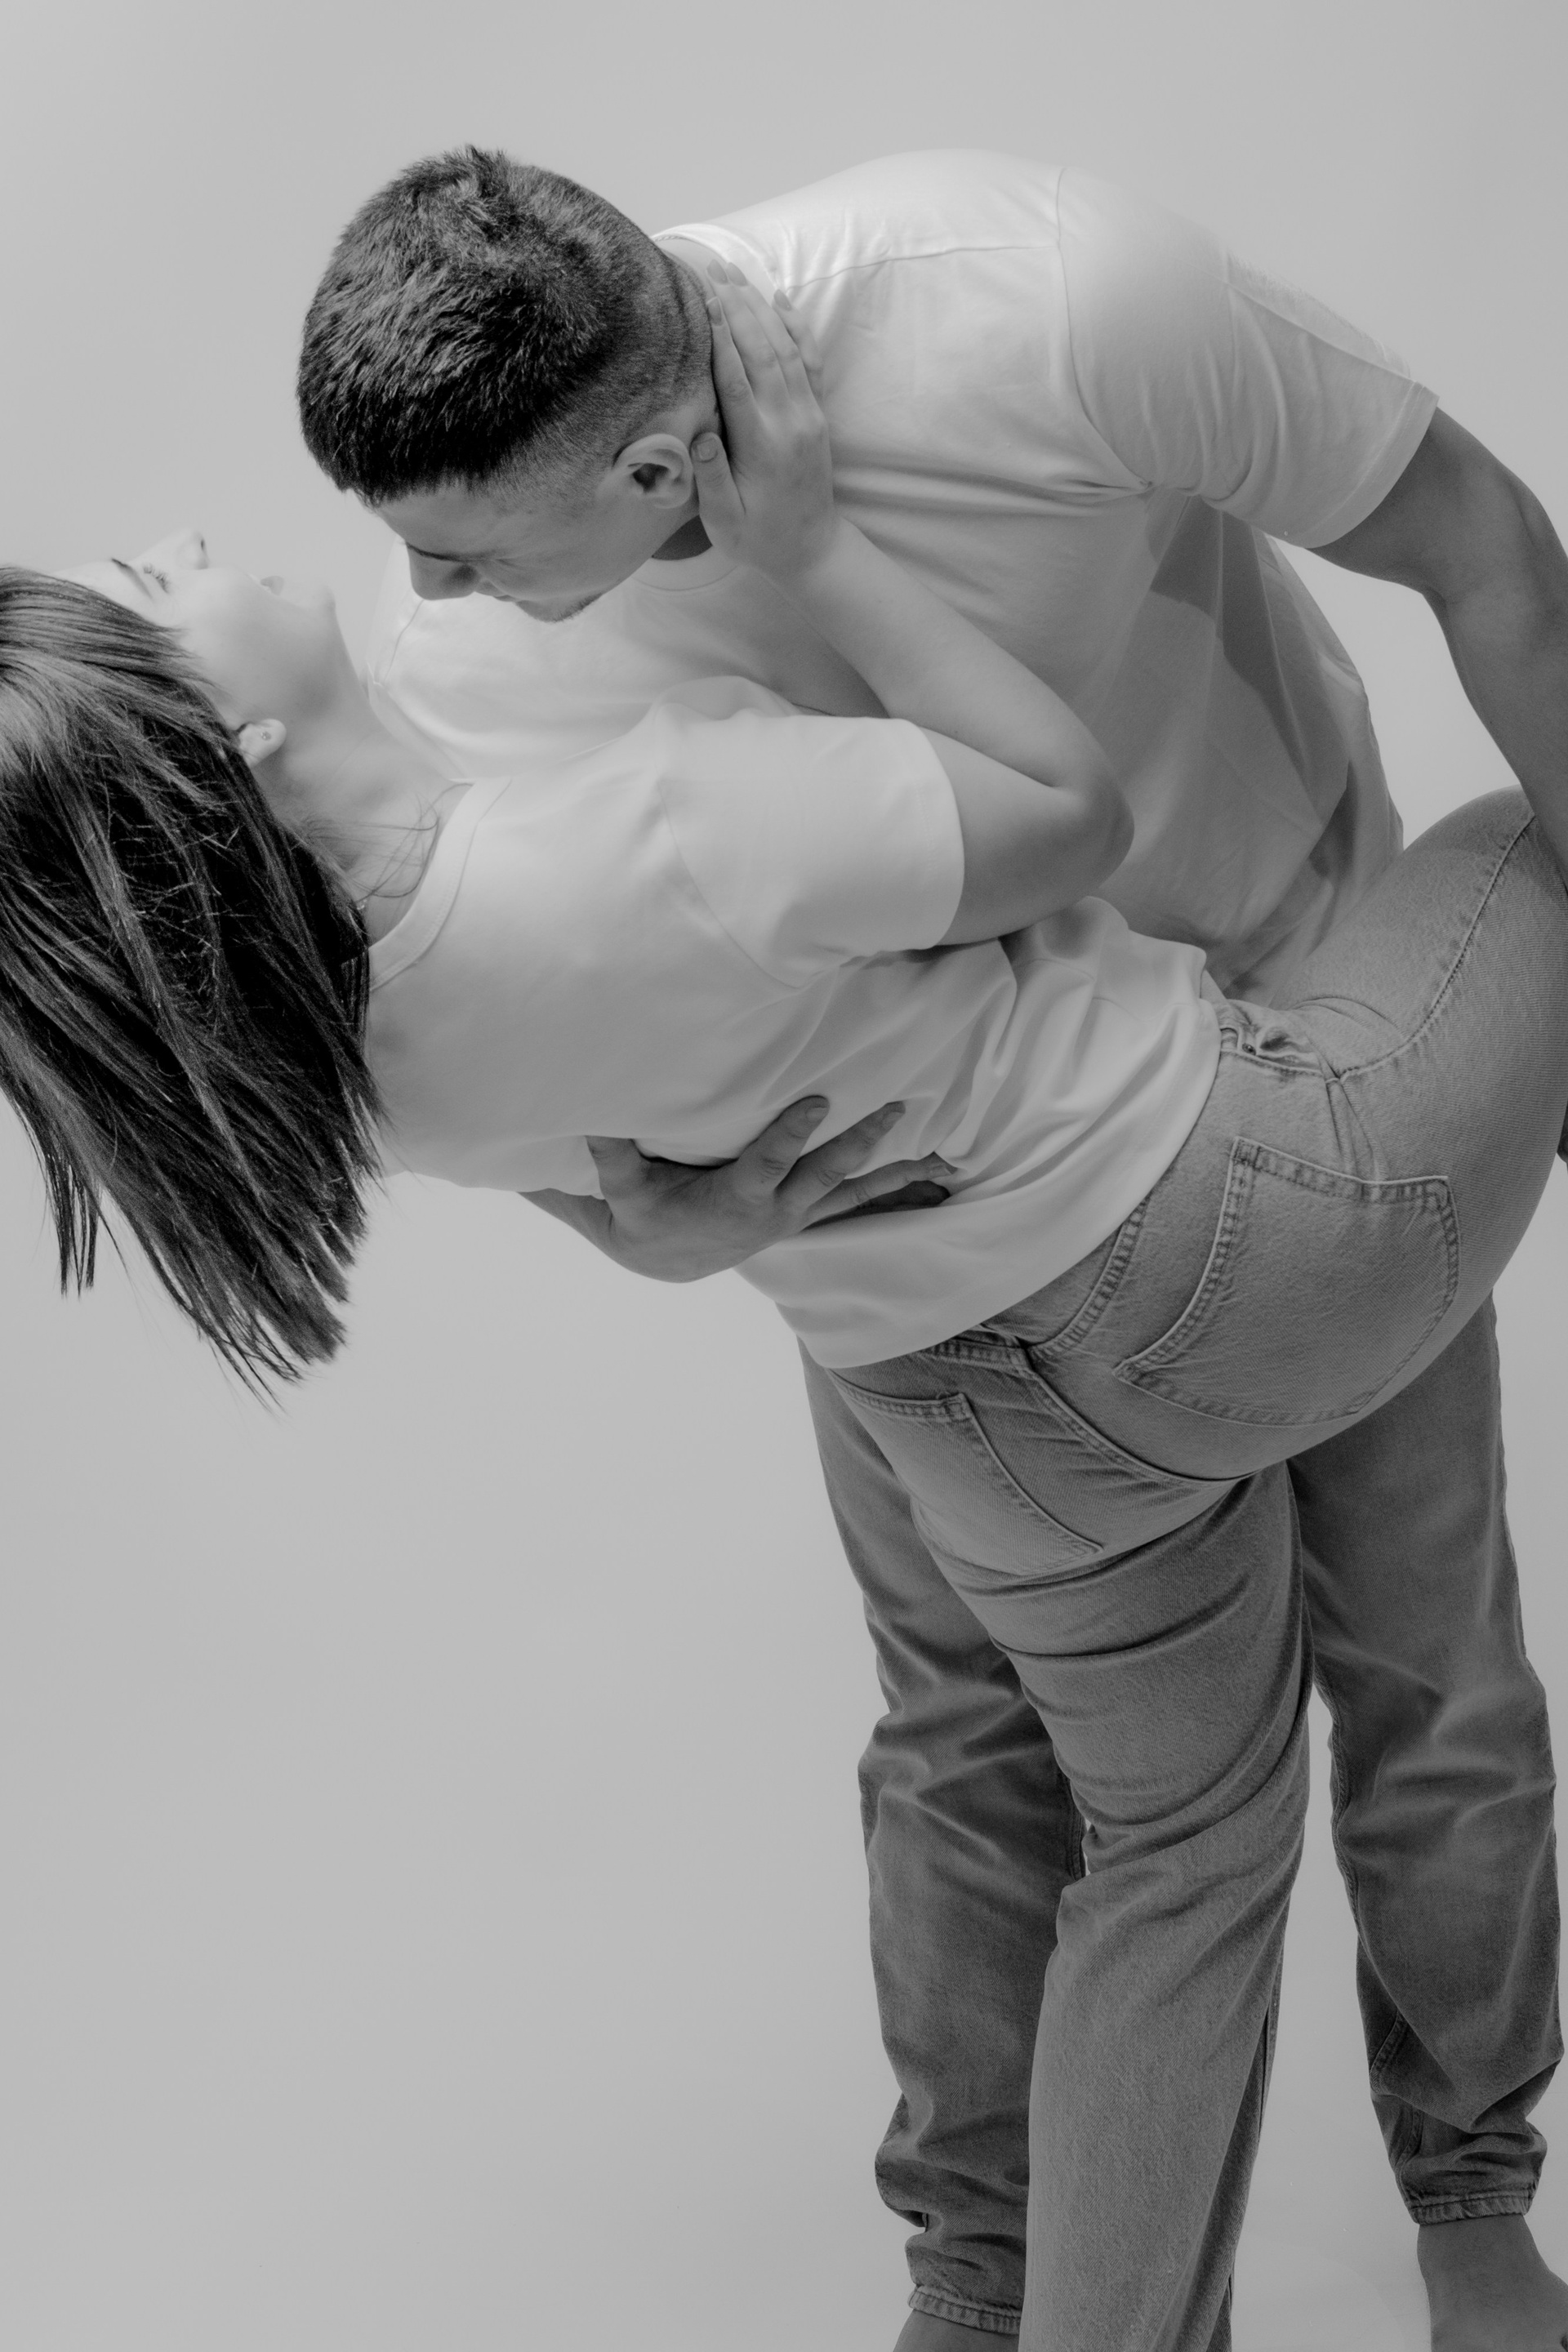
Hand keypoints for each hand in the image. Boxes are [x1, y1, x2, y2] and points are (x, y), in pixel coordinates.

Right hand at [522, 1097, 954, 1282]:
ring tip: (942, 1159)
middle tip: (896, 1111)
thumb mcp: (623, 1188)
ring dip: (895, 1173)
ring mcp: (795, 1215)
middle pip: (827, 1175)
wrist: (665, 1259)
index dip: (792, 1134)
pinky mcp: (804, 1214)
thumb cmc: (644, 1214)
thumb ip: (612, 1152)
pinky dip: (890, 1189)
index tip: (820, 1100)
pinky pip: (854, 1201)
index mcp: (736, 1198)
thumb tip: (594, 1111)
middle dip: (862, 1143)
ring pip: (853, 1192)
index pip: (769, 1163)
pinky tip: (927, 1175)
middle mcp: (776, 1210)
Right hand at [691, 273, 840, 583]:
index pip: (738, 380)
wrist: (810, 549)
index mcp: (762, 445)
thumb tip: (698, 438)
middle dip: (738, 307)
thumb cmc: (757, 538)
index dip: (721, 338)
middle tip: (713, 268)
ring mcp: (808, 414)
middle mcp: (789, 422)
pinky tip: (779, 298)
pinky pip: (810, 360)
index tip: (705, 300)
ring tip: (736, 273)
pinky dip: (796, 325)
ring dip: (761, 307)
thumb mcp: (725, 521)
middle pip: (763, 351)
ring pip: (786, 348)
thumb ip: (713, 479)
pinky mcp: (817, 413)